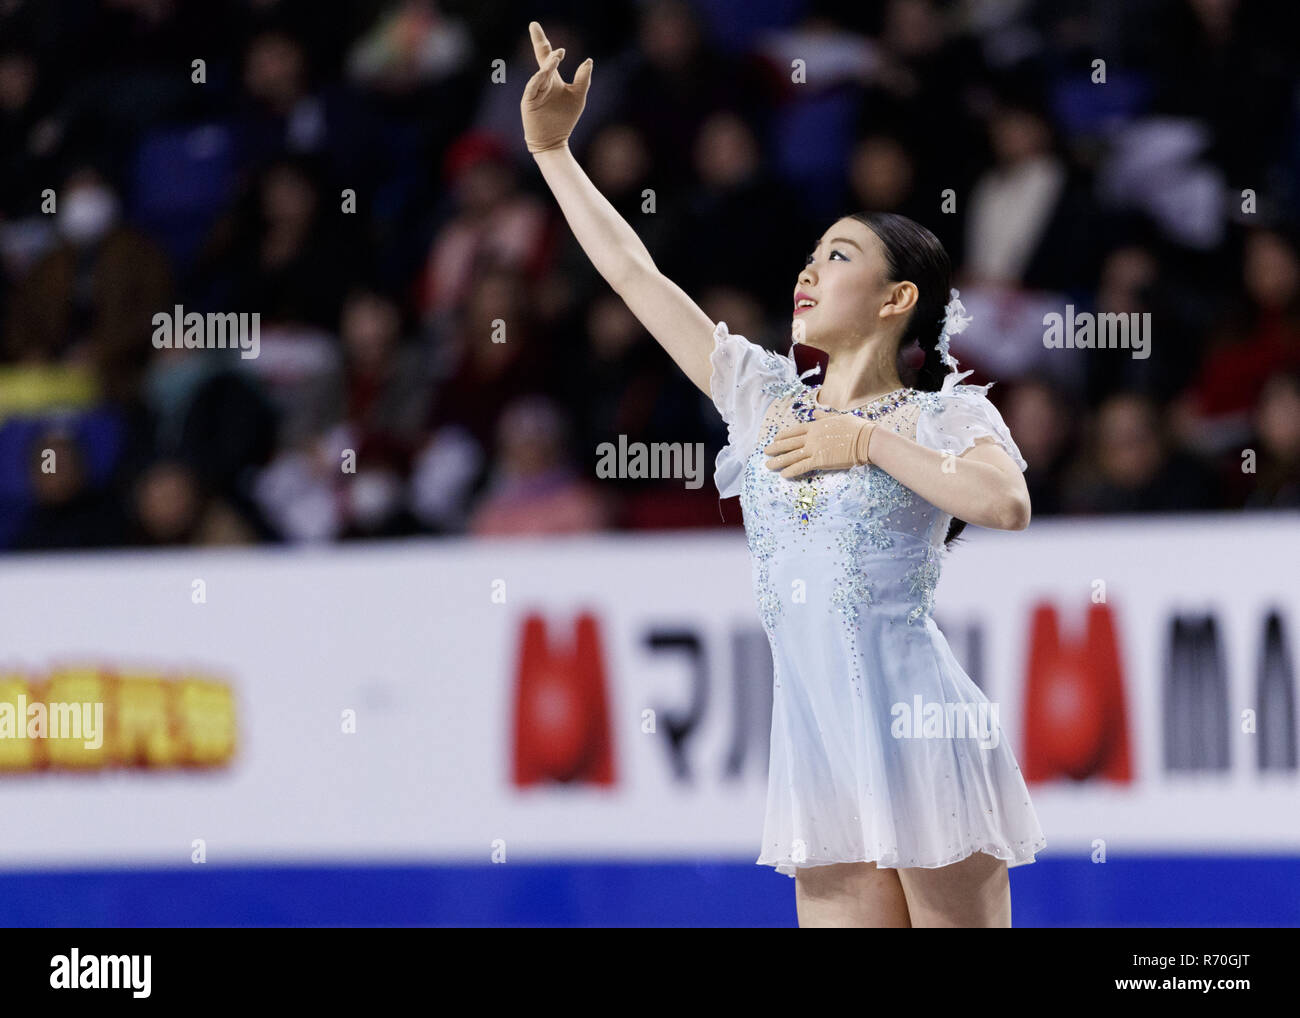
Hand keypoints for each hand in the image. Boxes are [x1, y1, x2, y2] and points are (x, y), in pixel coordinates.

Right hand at [521, 22, 592, 153]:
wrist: (553, 141)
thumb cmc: (564, 119)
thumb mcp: (578, 97)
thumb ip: (583, 79)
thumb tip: (588, 60)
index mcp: (552, 78)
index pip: (548, 57)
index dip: (546, 44)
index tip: (545, 33)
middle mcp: (542, 81)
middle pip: (541, 58)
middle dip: (538, 42)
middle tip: (534, 26)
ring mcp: (534, 91)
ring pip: (541, 72)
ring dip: (548, 63)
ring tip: (558, 55)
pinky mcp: (529, 101)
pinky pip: (533, 87)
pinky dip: (539, 79)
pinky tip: (545, 73)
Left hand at [765, 416, 875, 478]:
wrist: (866, 440)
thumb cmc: (857, 428)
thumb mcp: (839, 417)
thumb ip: (824, 416)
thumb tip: (815, 411)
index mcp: (816, 425)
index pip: (795, 430)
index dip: (783, 435)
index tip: (776, 438)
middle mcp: (812, 436)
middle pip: (789, 443)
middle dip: (776, 448)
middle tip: (765, 452)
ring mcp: (815, 448)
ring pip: (792, 455)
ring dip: (778, 461)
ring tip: (768, 466)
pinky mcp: (820, 461)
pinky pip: (802, 466)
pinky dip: (792, 470)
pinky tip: (784, 475)